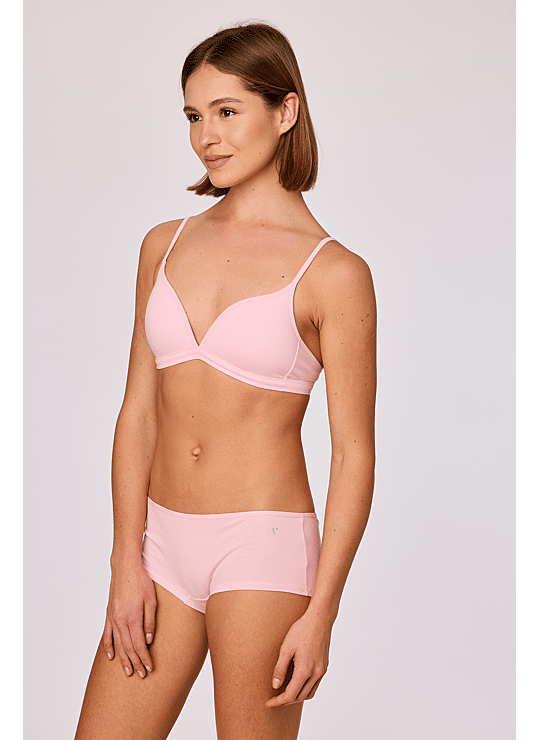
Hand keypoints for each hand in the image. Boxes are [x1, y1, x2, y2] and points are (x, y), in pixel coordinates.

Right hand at [102, 558, 156, 678]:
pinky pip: (107, 634)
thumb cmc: (141, 581)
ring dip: (123, 659)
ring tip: (128, 671)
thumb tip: (149, 640)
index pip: (138, 644)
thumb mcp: (151, 600)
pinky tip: (111, 656)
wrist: (125, 568)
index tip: (149, 668)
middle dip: (135, 662)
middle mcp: (120, 620)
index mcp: (133, 617)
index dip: (144, 658)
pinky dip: (109, 646)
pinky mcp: (109, 614)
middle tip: (141, 675)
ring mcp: (113, 617)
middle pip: (128, 647)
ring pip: (117, 644)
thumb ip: (150, 621)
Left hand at [266, 611, 331, 707]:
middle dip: (286, 700)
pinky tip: (297, 683)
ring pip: (309, 693)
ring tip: (284, 693)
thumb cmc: (302, 630)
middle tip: (274, 698)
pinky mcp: (324, 666)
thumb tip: (275, 686)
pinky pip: (315, 685)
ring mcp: (322, 670)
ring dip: (296, 697)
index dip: (278, 701)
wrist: (319, 618)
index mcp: (305, 670)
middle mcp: (316, 673)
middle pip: (300, 697)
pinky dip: (305, 689)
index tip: (269, 702)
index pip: (290, 695)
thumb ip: (280, 668)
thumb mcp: (286, 648)